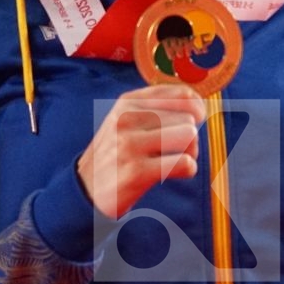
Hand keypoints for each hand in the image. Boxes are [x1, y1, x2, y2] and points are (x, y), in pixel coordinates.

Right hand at [76, 84, 205, 218]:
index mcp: (128, 102)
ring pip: (189, 136)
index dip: (196, 108)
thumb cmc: (115, 154)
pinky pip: (184, 163)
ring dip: (190, 152)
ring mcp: (131, 144)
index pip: (181, 94)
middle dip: (191, 136)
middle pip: (188, 118)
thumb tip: (199, 105)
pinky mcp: (137, 171)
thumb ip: (156, 108)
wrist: (85, 189)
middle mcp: (128, 118)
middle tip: (177, 150)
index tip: (195, 121)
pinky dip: (187, 169)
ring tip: (175, 161)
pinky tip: (172, 174)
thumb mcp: (125, 120)